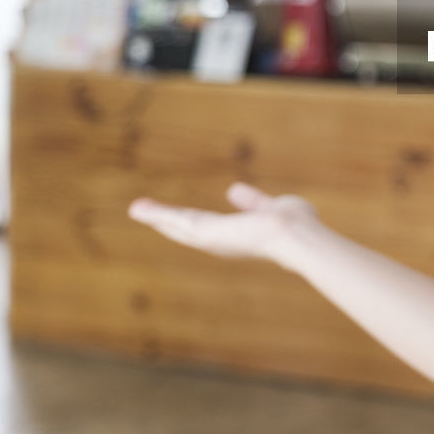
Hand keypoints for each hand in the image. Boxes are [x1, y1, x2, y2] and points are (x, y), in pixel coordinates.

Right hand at [129, 183, 318, 269]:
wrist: (295, 236)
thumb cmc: (294, 225)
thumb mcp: (269, 207)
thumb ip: (251, 201)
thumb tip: (233, 189)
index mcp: (238, 237)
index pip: (211, 229)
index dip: (192, 223)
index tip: (175, 218)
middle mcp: (222, 243)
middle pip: (189, 231)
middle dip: (168, 222)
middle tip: (147, 213)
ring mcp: (212, 240)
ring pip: (179, 227)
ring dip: (157, 217)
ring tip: (138, 209)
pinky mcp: (205, 232)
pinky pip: (176, 220)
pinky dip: (157, 214)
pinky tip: (140, 209)